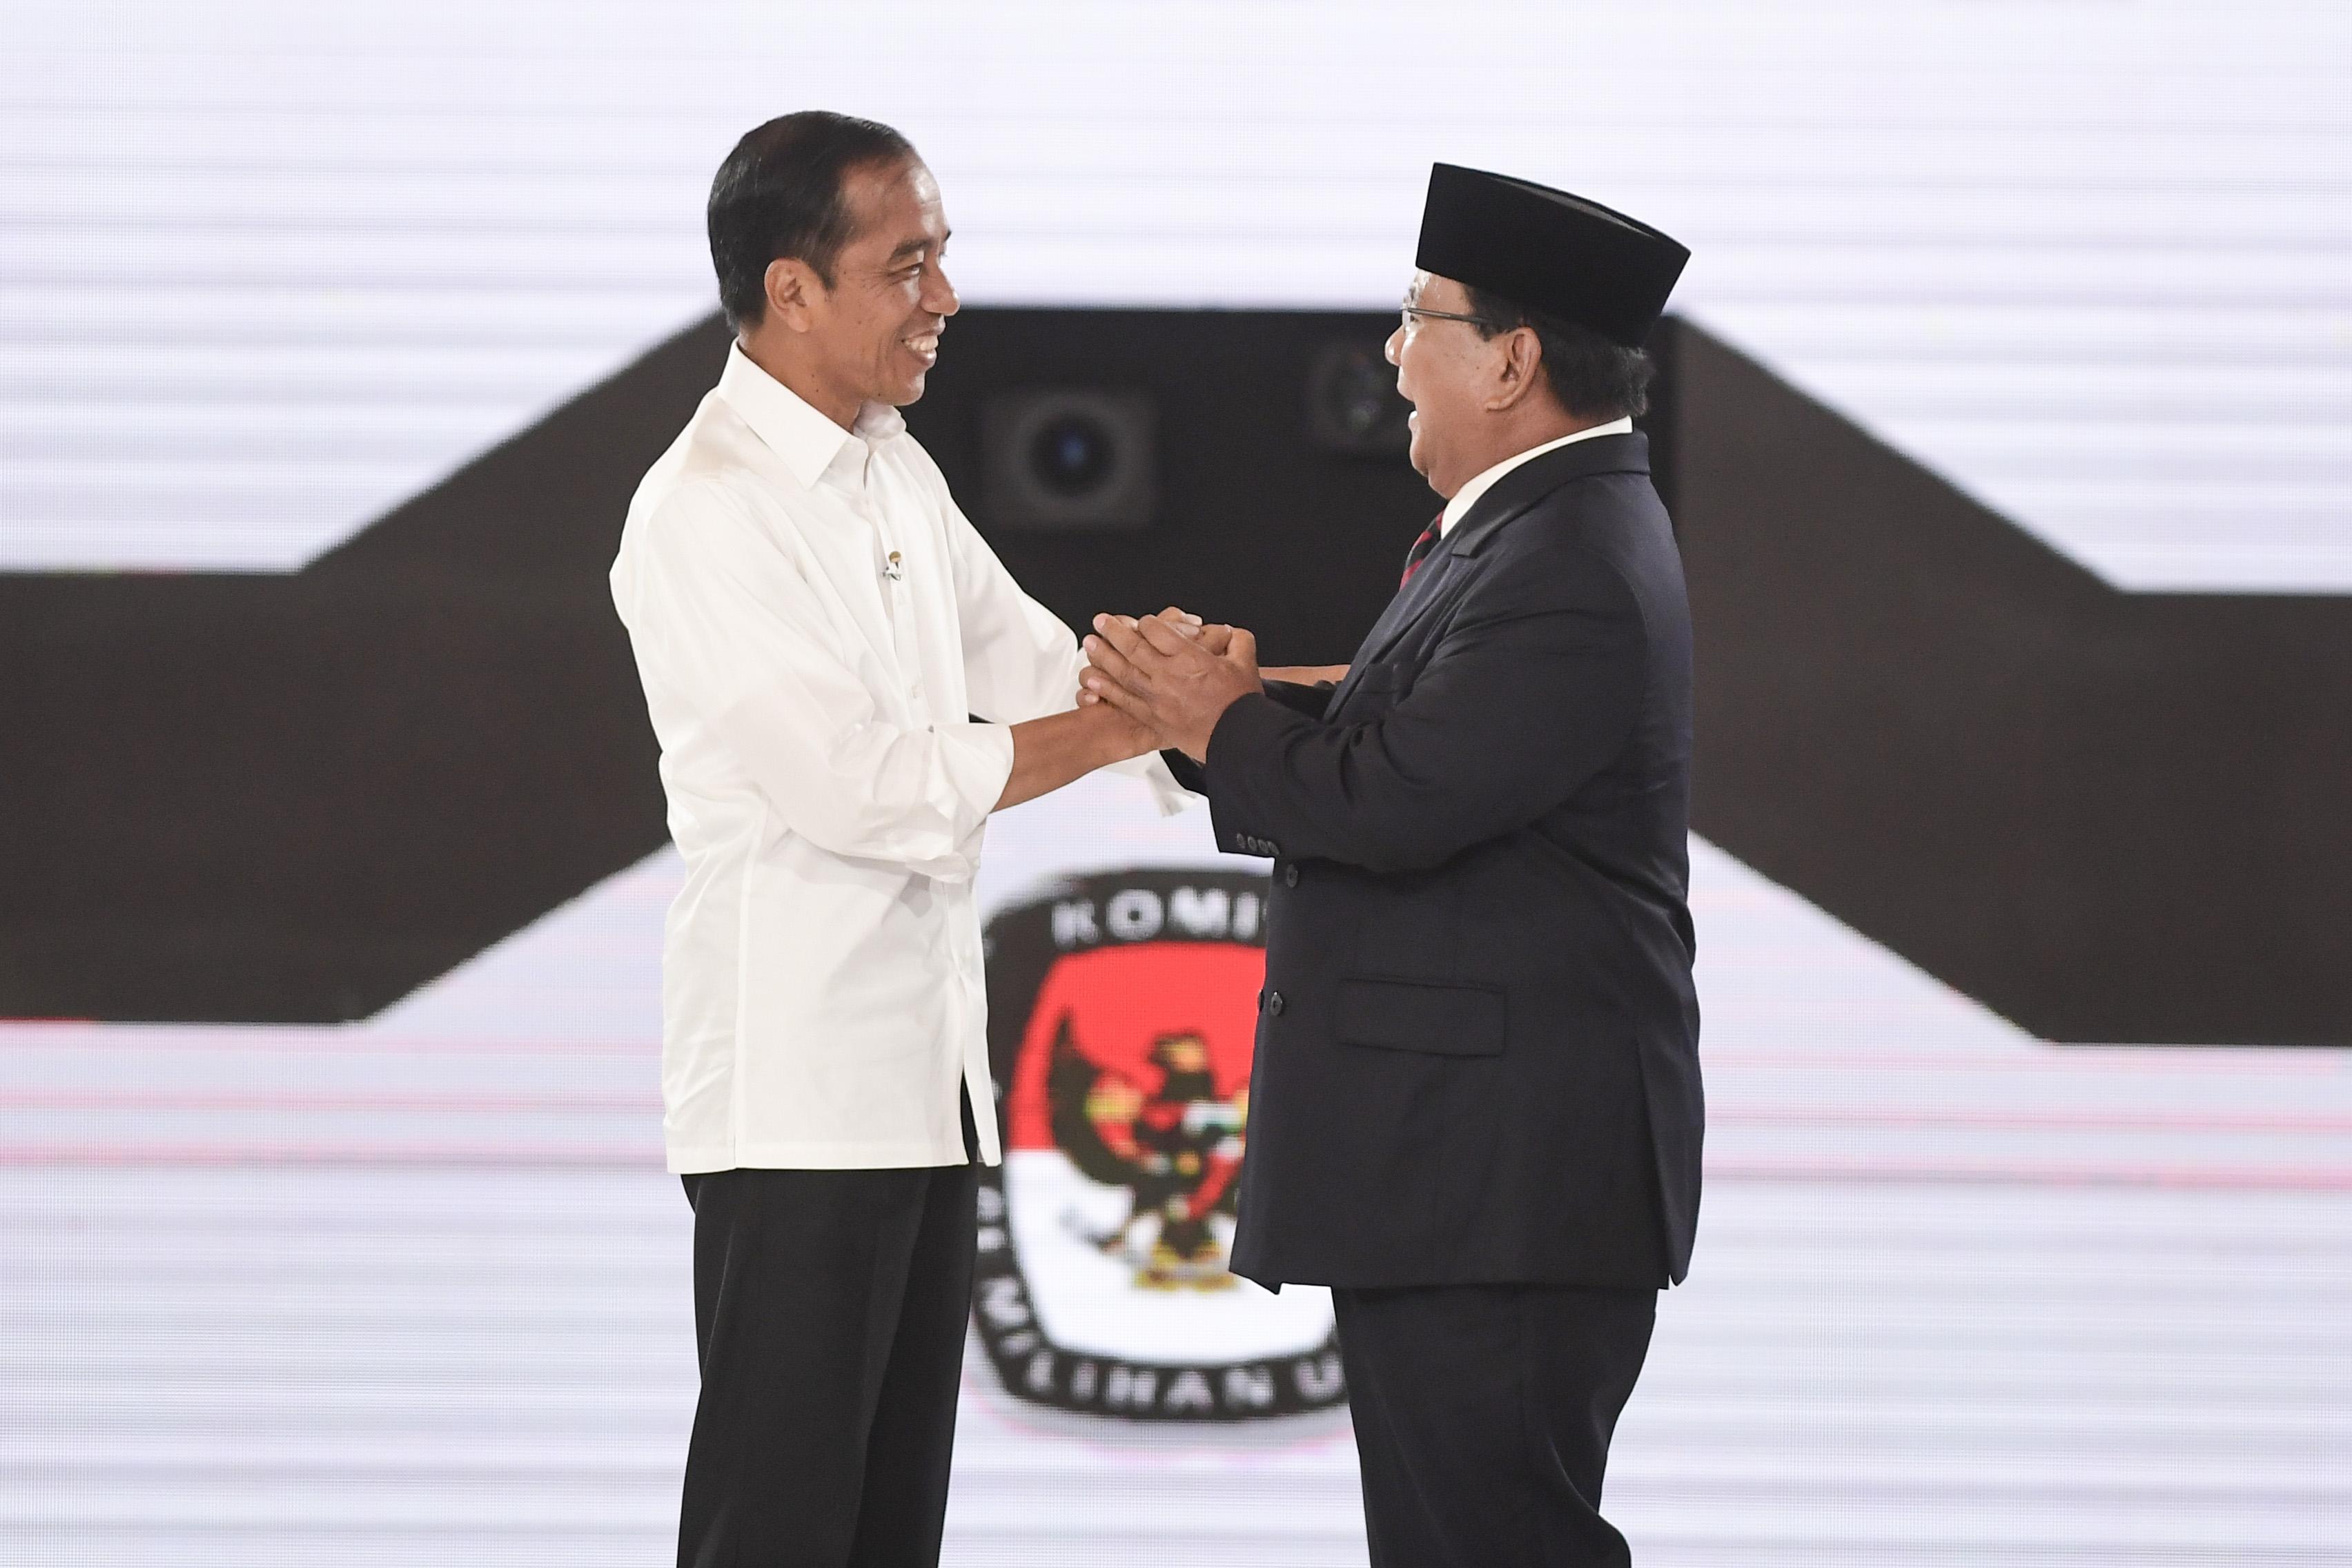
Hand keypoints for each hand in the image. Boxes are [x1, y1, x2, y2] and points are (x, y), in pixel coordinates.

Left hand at [1077, 608, 1232, 704]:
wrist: (1237, 739)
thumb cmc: (1240, 705)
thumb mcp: (1245, 663)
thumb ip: (1237, 641)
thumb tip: (1228, 633)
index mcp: (1189, 658)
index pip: (1158, 631)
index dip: (1148, 623)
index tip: (1143, 622)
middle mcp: (1168, 675)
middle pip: (1133, 647)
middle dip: (1114, 631)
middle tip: (1101, 621)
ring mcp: (1157, 697)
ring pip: (1123, 671)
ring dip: (1103, 656)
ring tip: (1090, 643)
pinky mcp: (1153, 718)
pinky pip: (1124, 700)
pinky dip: (1107, 689)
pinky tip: (1093, 681)